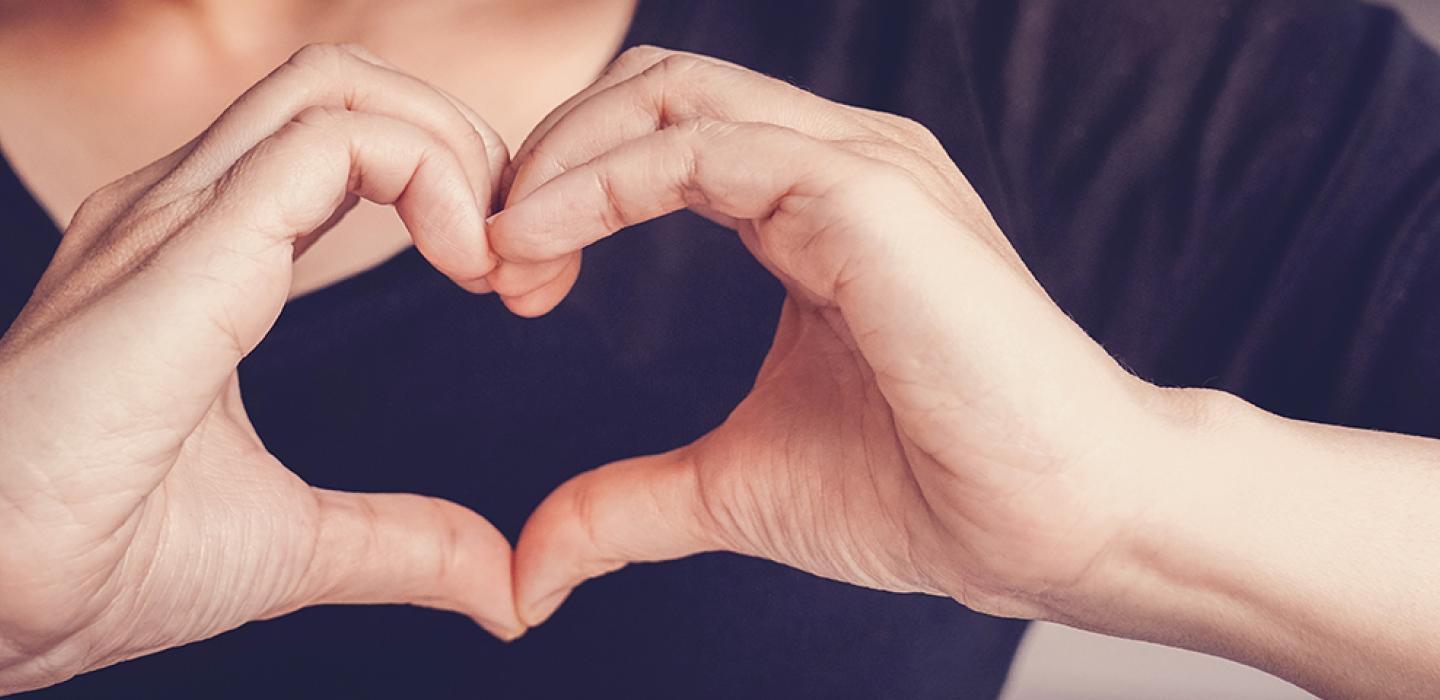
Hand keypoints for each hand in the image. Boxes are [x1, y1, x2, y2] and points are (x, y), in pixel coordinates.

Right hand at [0, 44, 519, 692]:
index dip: (452, 187)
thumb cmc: (102, 562)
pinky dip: (427, 177)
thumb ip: (404, 544)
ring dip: (456, 154)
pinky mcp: (184, 246)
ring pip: (342, 88)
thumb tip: (501, 583)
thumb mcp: (296, 543)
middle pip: (352, 87)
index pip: (346, 141)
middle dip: (468, 149)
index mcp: (205, 253)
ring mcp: (174, 215)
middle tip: (524, 261)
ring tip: (497, 261)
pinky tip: (466, 263)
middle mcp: (185, 211)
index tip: (514, 286)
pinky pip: (328, 143)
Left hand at [497, 47, 1181, 625]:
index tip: (509, 284)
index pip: (657, 137)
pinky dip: (600, 184)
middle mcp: (833, 162)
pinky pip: (699, 148)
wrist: (1057, 522)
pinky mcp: (865, 191)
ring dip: (560, 162)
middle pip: (649, 89)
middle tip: (492, 261)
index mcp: (810, 209)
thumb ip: (629, 503)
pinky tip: (539, 247)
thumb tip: (531, 569)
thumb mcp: (738, 486)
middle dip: (549, 158)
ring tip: (504, 257)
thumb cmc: (929, 491)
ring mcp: (856, 164)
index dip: (564, 192)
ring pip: (667, 93)